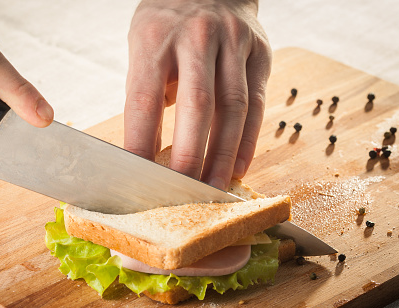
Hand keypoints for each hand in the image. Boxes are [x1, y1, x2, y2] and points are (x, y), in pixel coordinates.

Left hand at [124, 0, 270, 189]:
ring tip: (214, 189)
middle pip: (196, 105)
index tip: (138, 178)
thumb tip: (148, 152)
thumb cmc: (168, 25)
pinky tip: (239, 167)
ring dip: (223, 156)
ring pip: (233, 108)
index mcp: (155, 40)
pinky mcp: (260, 52)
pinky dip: (248, 140)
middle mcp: (196, 38)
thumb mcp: (144, 47)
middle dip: (190, 156)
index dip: (140, 142)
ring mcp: (233, 42)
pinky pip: (257, 103)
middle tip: (183, 193)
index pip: (144, 100)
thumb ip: (147, 94)